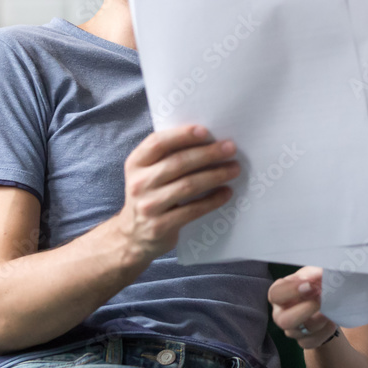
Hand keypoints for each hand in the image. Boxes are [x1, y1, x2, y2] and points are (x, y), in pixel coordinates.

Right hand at [118, 125, 238, 262]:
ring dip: (215, 175)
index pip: (158, 143)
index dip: (182, 135)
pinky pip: (193, 210)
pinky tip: (226, 192)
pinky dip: (213, 200)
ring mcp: (149, 206)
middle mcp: (139, 183)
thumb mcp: (148, 174)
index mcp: (135, 164)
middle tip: (231, 148)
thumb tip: (207, 140)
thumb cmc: (150, 196)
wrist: (134, 237)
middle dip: (208, 153)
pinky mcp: (161, 226)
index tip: (206, 131)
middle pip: (178, 163)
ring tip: (234, 169)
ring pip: (188, 186)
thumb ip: (167, 157)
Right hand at [268, 266, 339, 349]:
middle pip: (283, 320)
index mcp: (279, 294)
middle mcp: (280, 313)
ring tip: (332, 307)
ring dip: (319, 319)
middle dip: (305, 311)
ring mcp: (291, 330)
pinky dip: (325, 331)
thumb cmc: (314, 285)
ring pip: (301, 332)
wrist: (327, 305)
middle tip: (321, 300)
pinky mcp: (303, 341)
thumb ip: (312, 273)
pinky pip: (312, 342)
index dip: (292, 291)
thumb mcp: (312, 274)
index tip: (310, 286)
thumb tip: (317, 275)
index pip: (276, 294)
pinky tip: (332, 320)